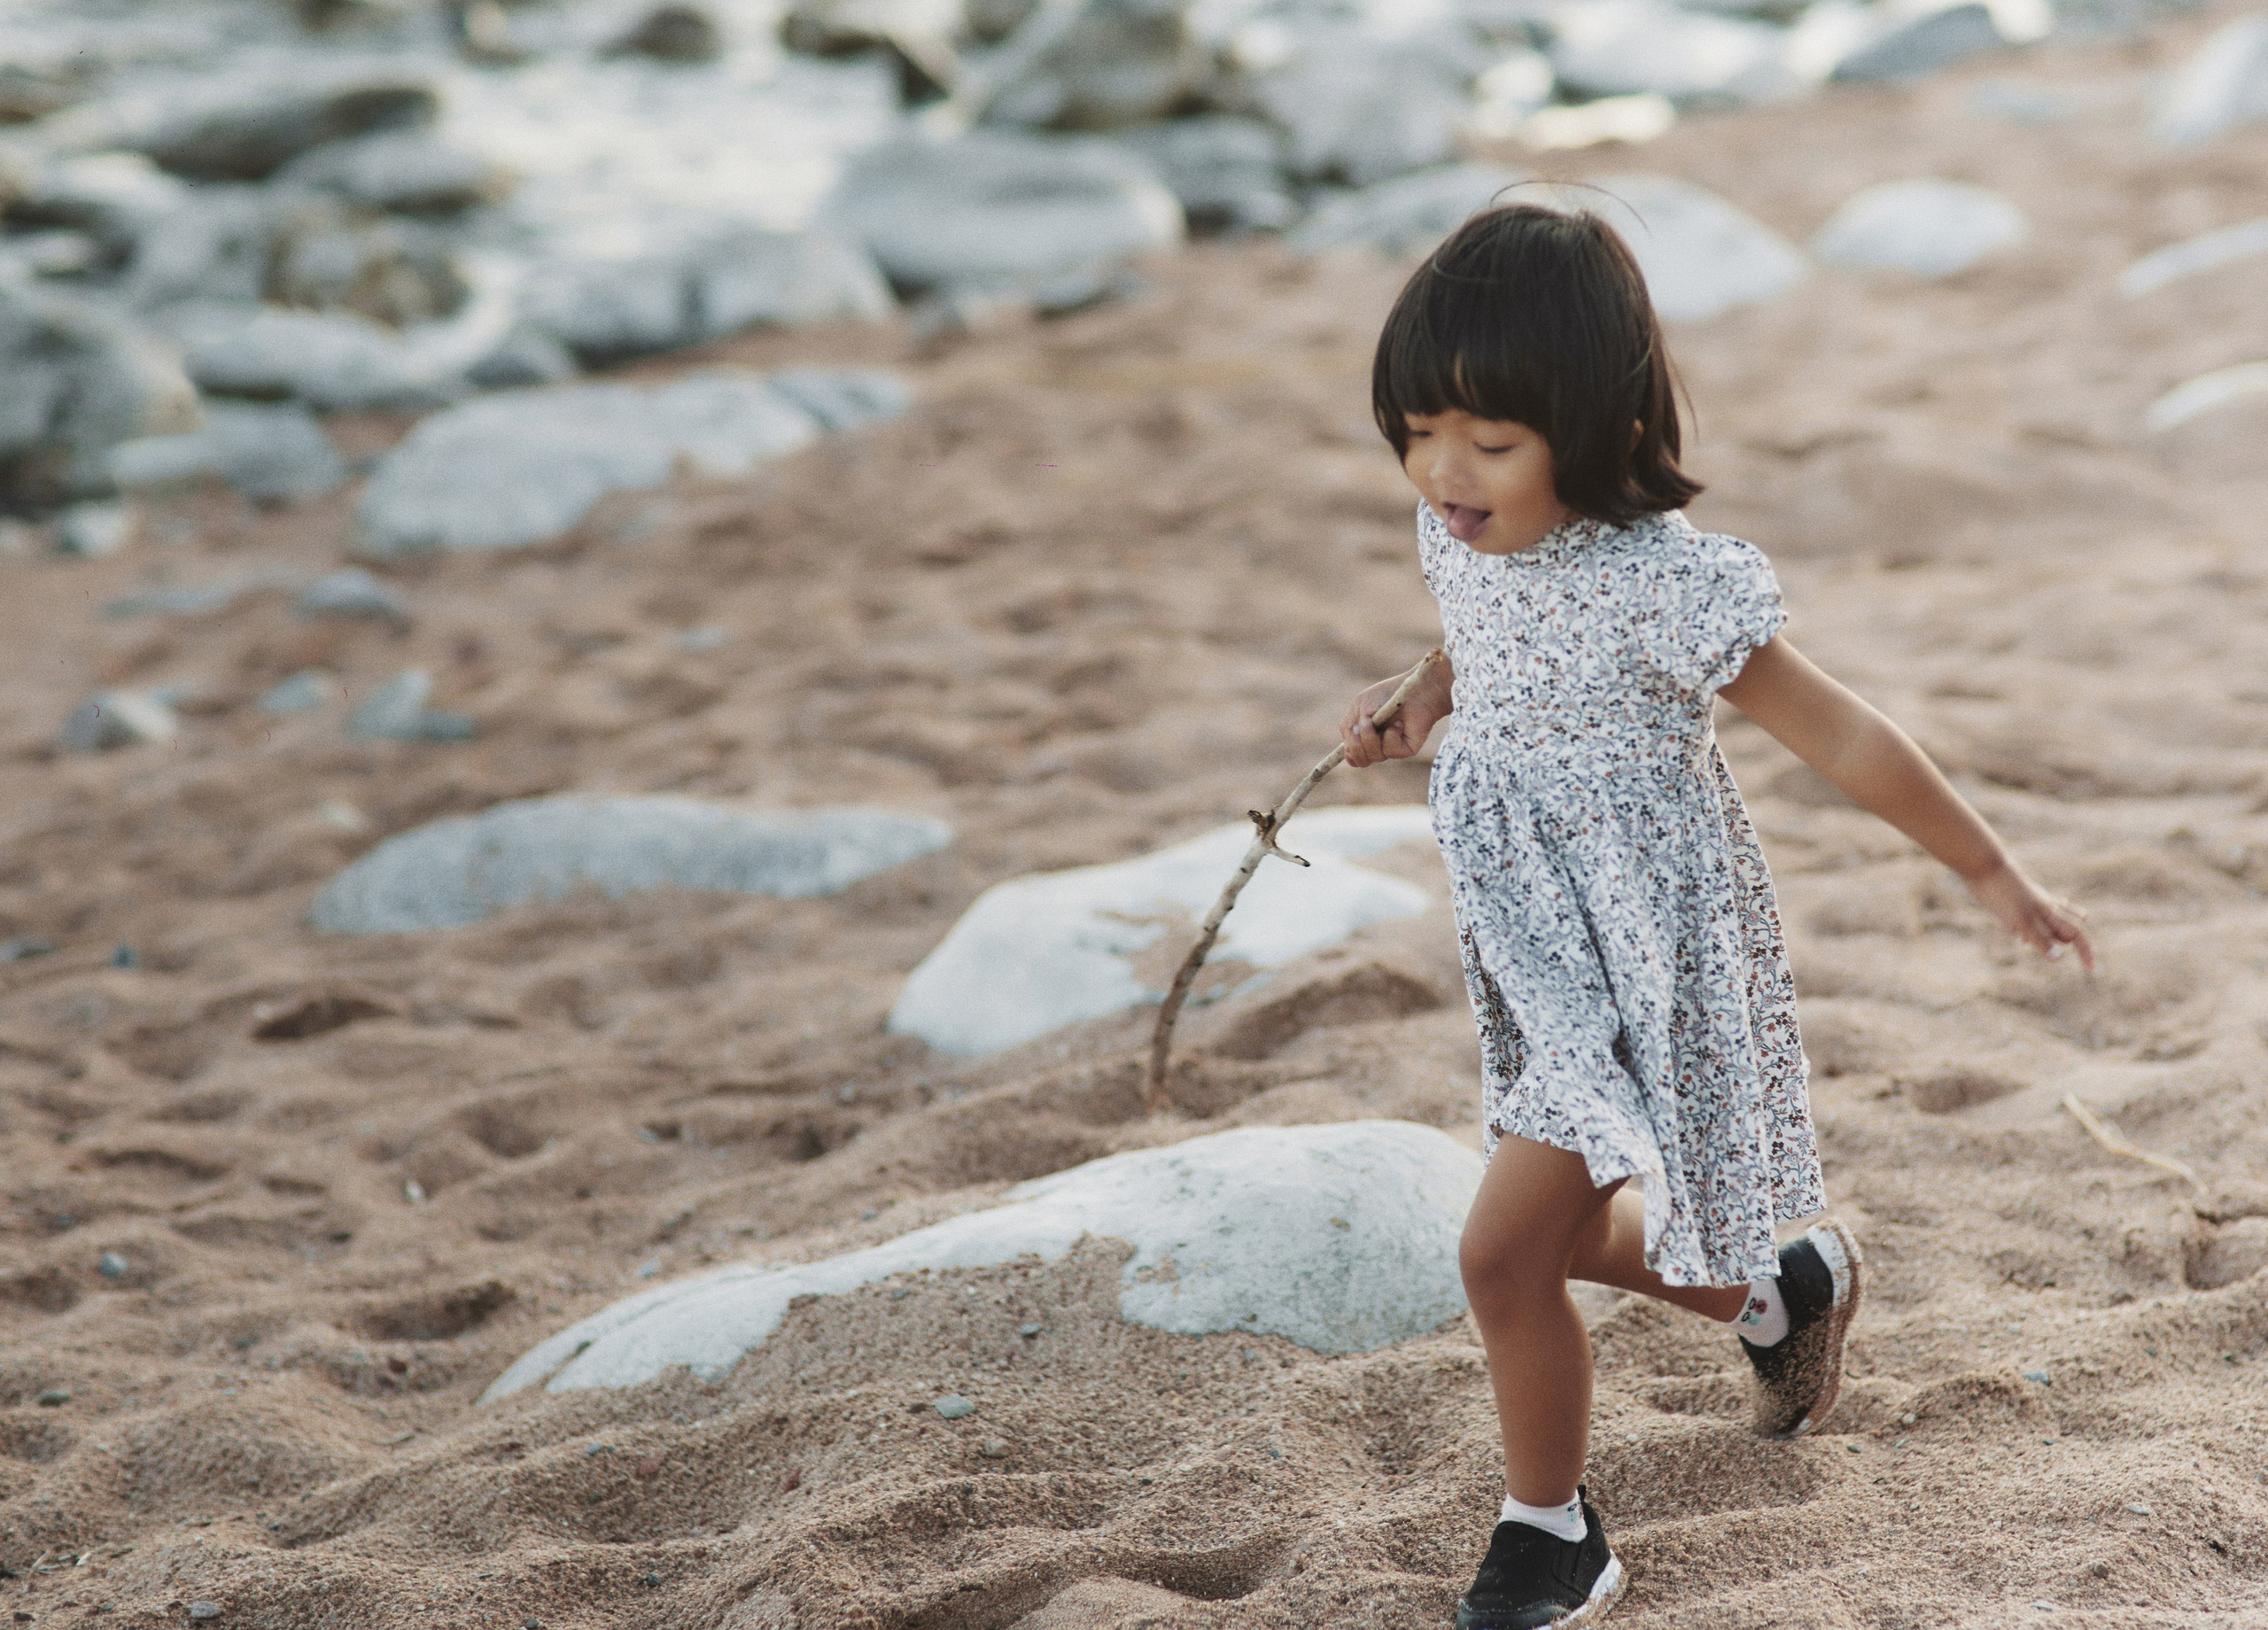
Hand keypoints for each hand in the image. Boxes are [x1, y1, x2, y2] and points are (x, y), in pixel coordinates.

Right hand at [1341, 662, 1451, 768]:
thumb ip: (1347, 727)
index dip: (1349, 751)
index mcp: (1364, 736)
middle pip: (1359, 760)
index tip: (1353, 732)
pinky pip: (1390, 751)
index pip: (1352, 756)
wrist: (1414, 690)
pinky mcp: (1405, 750)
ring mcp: (1391, 748)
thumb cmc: (1386, 694)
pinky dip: (1390, 735)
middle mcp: (1377, 745)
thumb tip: (1348, 748)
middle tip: (1364, 724)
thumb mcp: (1358, 707)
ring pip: (1373, 757)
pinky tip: (1399, 724)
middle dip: (1357, 743)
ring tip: (1378, 718)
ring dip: (1371, 737)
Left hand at [1966, 861, 2094, 970]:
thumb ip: (2039, 938)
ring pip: (2053, 919)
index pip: (2076, 935)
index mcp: (2050, 913)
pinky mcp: (2017, 900)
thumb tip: (2059, 958)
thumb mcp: (2020, 920)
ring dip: (2055, 933)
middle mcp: (2045, 907)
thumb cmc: (2003, 894)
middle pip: (2069, 927)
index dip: (2084, 952)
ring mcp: (2032, 902)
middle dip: (2073, 941)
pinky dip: (2033, 928)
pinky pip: (2031, 916)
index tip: (2091, 970)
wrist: (1984, 866)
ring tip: (2056, 942)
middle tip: (2075, 955)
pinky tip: (2020, 936)